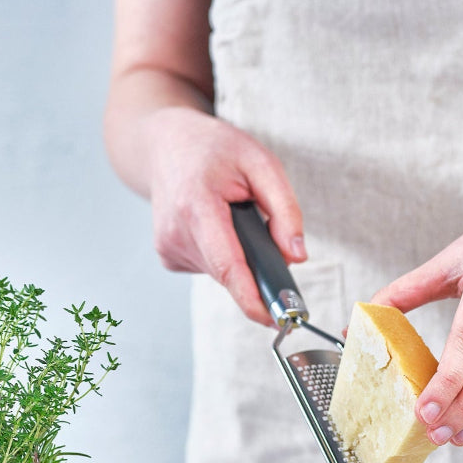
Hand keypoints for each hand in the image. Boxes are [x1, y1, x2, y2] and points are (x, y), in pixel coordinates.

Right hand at [147, 107, 305, 324]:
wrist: (165, 143)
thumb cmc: (215, 149)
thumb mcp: (261, 164)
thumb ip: (284, 210)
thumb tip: (296, 257)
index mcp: (197, 205)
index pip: (227, 265)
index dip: (252, 297)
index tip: (274, 319)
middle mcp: (176, 231)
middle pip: (229, 271)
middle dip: (256, 267)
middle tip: (267, 236)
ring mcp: (168, 246)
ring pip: (221, 272)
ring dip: (238, 255)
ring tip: (232, 216)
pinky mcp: (168, 255)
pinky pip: (209, 267)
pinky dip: (222, 253)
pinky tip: (215, 225)